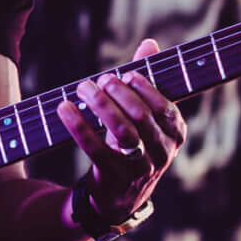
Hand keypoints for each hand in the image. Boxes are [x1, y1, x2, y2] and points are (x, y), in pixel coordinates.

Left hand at [59, 38, 185, 226]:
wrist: (118, 197)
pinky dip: (78, 125)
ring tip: (83, 89)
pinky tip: (64, 109)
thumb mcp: (143, 117)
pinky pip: (95, 148)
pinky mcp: (113, 178)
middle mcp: (162, 153)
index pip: (166, 107)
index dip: (146, 88)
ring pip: (122, 132)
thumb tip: (150, 44)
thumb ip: (147, 81)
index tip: (126, 74)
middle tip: (100, 79)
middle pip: (142, 116)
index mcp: (175, 135)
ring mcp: (140, 169)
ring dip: (100, 105)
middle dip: (119, 93)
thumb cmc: (133, 146)